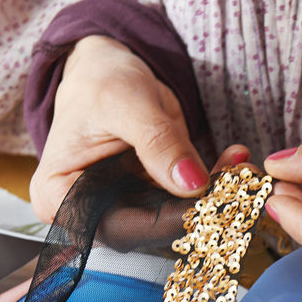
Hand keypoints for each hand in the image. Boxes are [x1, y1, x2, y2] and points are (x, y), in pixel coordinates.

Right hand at [30, 35, 248, 222]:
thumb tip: (193, 184)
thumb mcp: (125, 101)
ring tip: (242, 168)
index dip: (168, 221)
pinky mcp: (153, 201)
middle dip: (200, 210)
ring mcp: (124, 210)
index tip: (211, 201)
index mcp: (60, 199)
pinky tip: (236, 161)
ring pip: (177, 220)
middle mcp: (90, 215)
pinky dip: (216, 184)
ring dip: (216, 198)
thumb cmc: (99, 82)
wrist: (107, 70)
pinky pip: (189, 204)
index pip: (120, 228)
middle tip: (239, 180)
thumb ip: (157, 142)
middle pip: (151, 231)